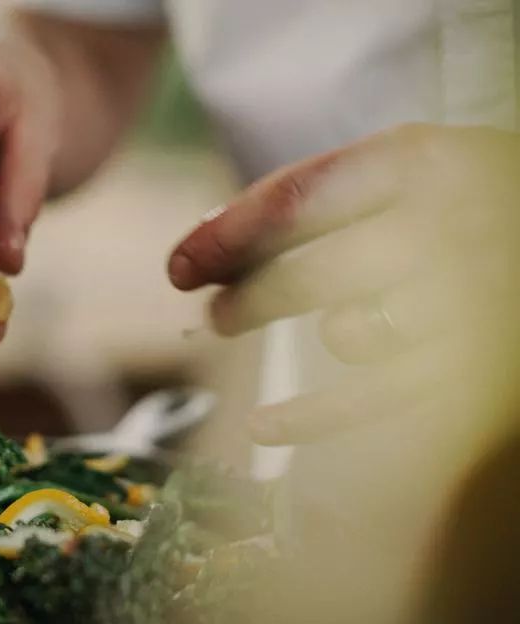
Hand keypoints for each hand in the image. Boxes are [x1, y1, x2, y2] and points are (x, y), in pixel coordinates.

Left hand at [169, 124, 519, 444]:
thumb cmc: (472, 203)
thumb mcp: (413, 169)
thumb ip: (321, 194)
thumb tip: (205, 241)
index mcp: (430, 162)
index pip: (299, 200)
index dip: (226, 236)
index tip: (180, 265)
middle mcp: (451, 227)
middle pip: (310, 273)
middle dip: (246, 296)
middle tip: (213, 312)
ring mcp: (470, 301)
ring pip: (348, 333)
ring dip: (302, 339)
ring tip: (266, 324)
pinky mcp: (479, 369)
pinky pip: (378, 400)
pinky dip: (313, 418)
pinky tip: (263, 425)